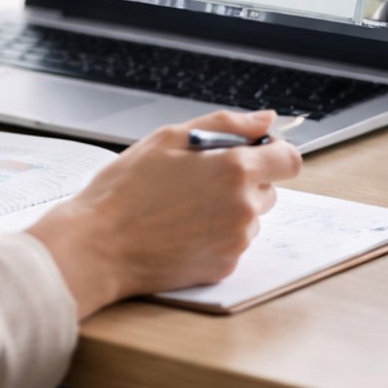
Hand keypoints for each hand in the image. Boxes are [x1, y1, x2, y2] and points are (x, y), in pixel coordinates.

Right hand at [27, 109, 301, 317]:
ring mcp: (236, 241)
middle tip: (198, 180)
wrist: (99, 245)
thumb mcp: (168, 138)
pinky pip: (233, 244)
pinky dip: (216, 236)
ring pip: (250, 218)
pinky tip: (181, 230)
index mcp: (234, 170)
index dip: (272, 154)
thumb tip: (266, 120)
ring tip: (183, 207)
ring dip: (229, 210)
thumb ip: (226, 124)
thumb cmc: (125, 189)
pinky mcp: (224, 267)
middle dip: (243, 181)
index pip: (289, 160)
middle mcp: (244, 208)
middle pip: (268, 189)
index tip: (250, 154)